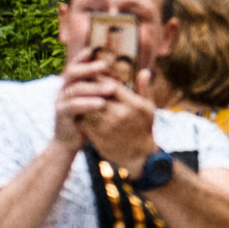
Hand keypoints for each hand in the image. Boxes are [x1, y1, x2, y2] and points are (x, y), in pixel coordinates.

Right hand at [53, 49, 116, 148]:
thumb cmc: (87, 119)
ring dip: (94, 87)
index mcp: (71, 83)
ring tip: (112, 88)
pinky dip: (87, 103)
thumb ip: (104, 88)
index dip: (82, 57)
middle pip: (72, 72)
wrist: (70, 142)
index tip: (95, 49)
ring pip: (75, 89)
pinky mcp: (61, 114)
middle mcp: (63, 89)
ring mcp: (60, 101)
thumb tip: (125, 75)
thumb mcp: (96, 101)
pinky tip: (101, 103)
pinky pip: (73, 106)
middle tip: (105, 65)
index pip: (75, 65)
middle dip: (89, 68)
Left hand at [66, 55, 159, 169]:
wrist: (140, 156)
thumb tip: (144, 71)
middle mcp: (120, 114)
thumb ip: (144, 89)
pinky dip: (82, 115)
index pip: (111, 85)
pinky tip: (81, 112)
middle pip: (97, 95)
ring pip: (88, 108)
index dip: (101, 78)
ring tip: (79, 96)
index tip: (95, 74)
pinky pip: (85, 122)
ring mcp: (108, 127)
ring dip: (83, 101)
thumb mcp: (149, 108)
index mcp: (133, 104)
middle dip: (89, 88)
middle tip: (82, 82)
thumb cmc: (144, 128)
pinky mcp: (99, 136)